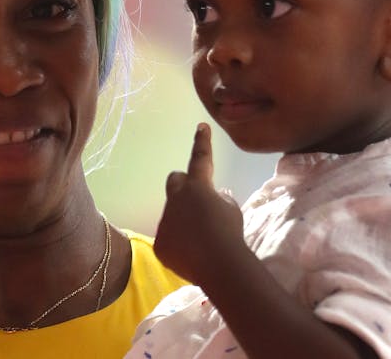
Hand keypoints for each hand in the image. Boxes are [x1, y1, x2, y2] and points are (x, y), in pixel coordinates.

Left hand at [152, 123, 244, 285]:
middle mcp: (176, 198)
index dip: (202, 142)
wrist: (218, 263)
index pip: (200, 158)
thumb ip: (220, 199)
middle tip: (198, 200)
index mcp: (197, 186)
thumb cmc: (229, 232)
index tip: (201, 126)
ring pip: (174, 215)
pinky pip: (170, 239)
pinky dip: (181, 244)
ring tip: (203, 240)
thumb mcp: (231, 210)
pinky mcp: (160, 243)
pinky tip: (193, 255)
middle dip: (184, 185)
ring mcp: (165, 221)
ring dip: (185, 222)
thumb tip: (215, 198)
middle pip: (174, 181)